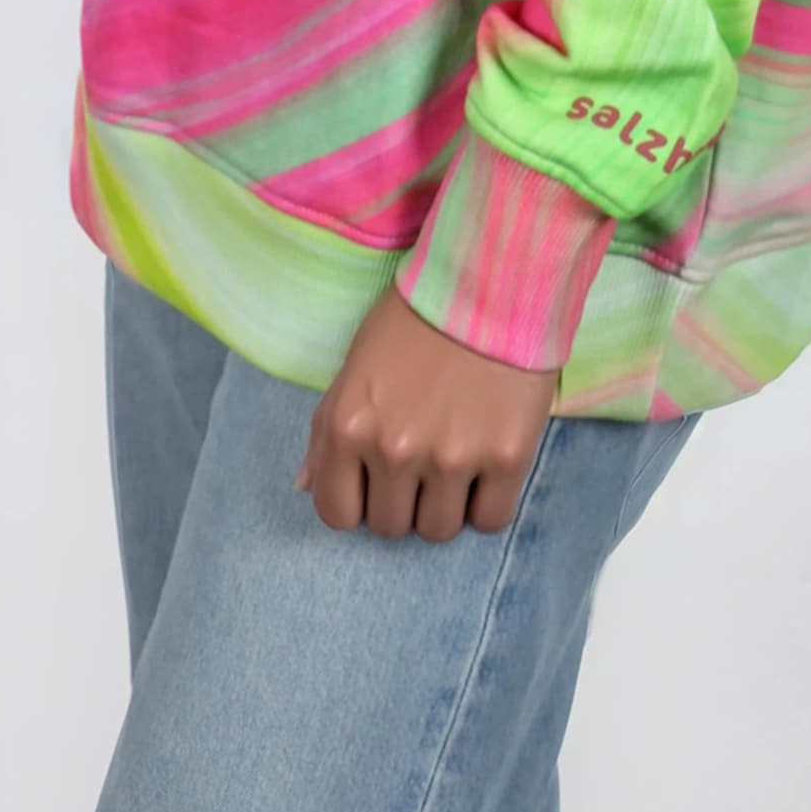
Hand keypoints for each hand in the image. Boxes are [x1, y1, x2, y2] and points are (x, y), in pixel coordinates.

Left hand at [294, 280, 557, 538]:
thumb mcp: (357, 364)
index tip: (377, 478)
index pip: (337, 514)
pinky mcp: (506, 458)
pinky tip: (487, 462)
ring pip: (438, 531)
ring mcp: (451, 458)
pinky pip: (490, 521)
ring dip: (445, 504)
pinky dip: (488, 502)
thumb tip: (305, 486)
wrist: (491, 280)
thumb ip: (327, 430)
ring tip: (457, 457)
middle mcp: (394, 449)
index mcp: (348, 426)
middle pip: (391, 527)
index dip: (358, 499)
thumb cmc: (416, 317)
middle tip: (423, 457)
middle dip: (403, 500)